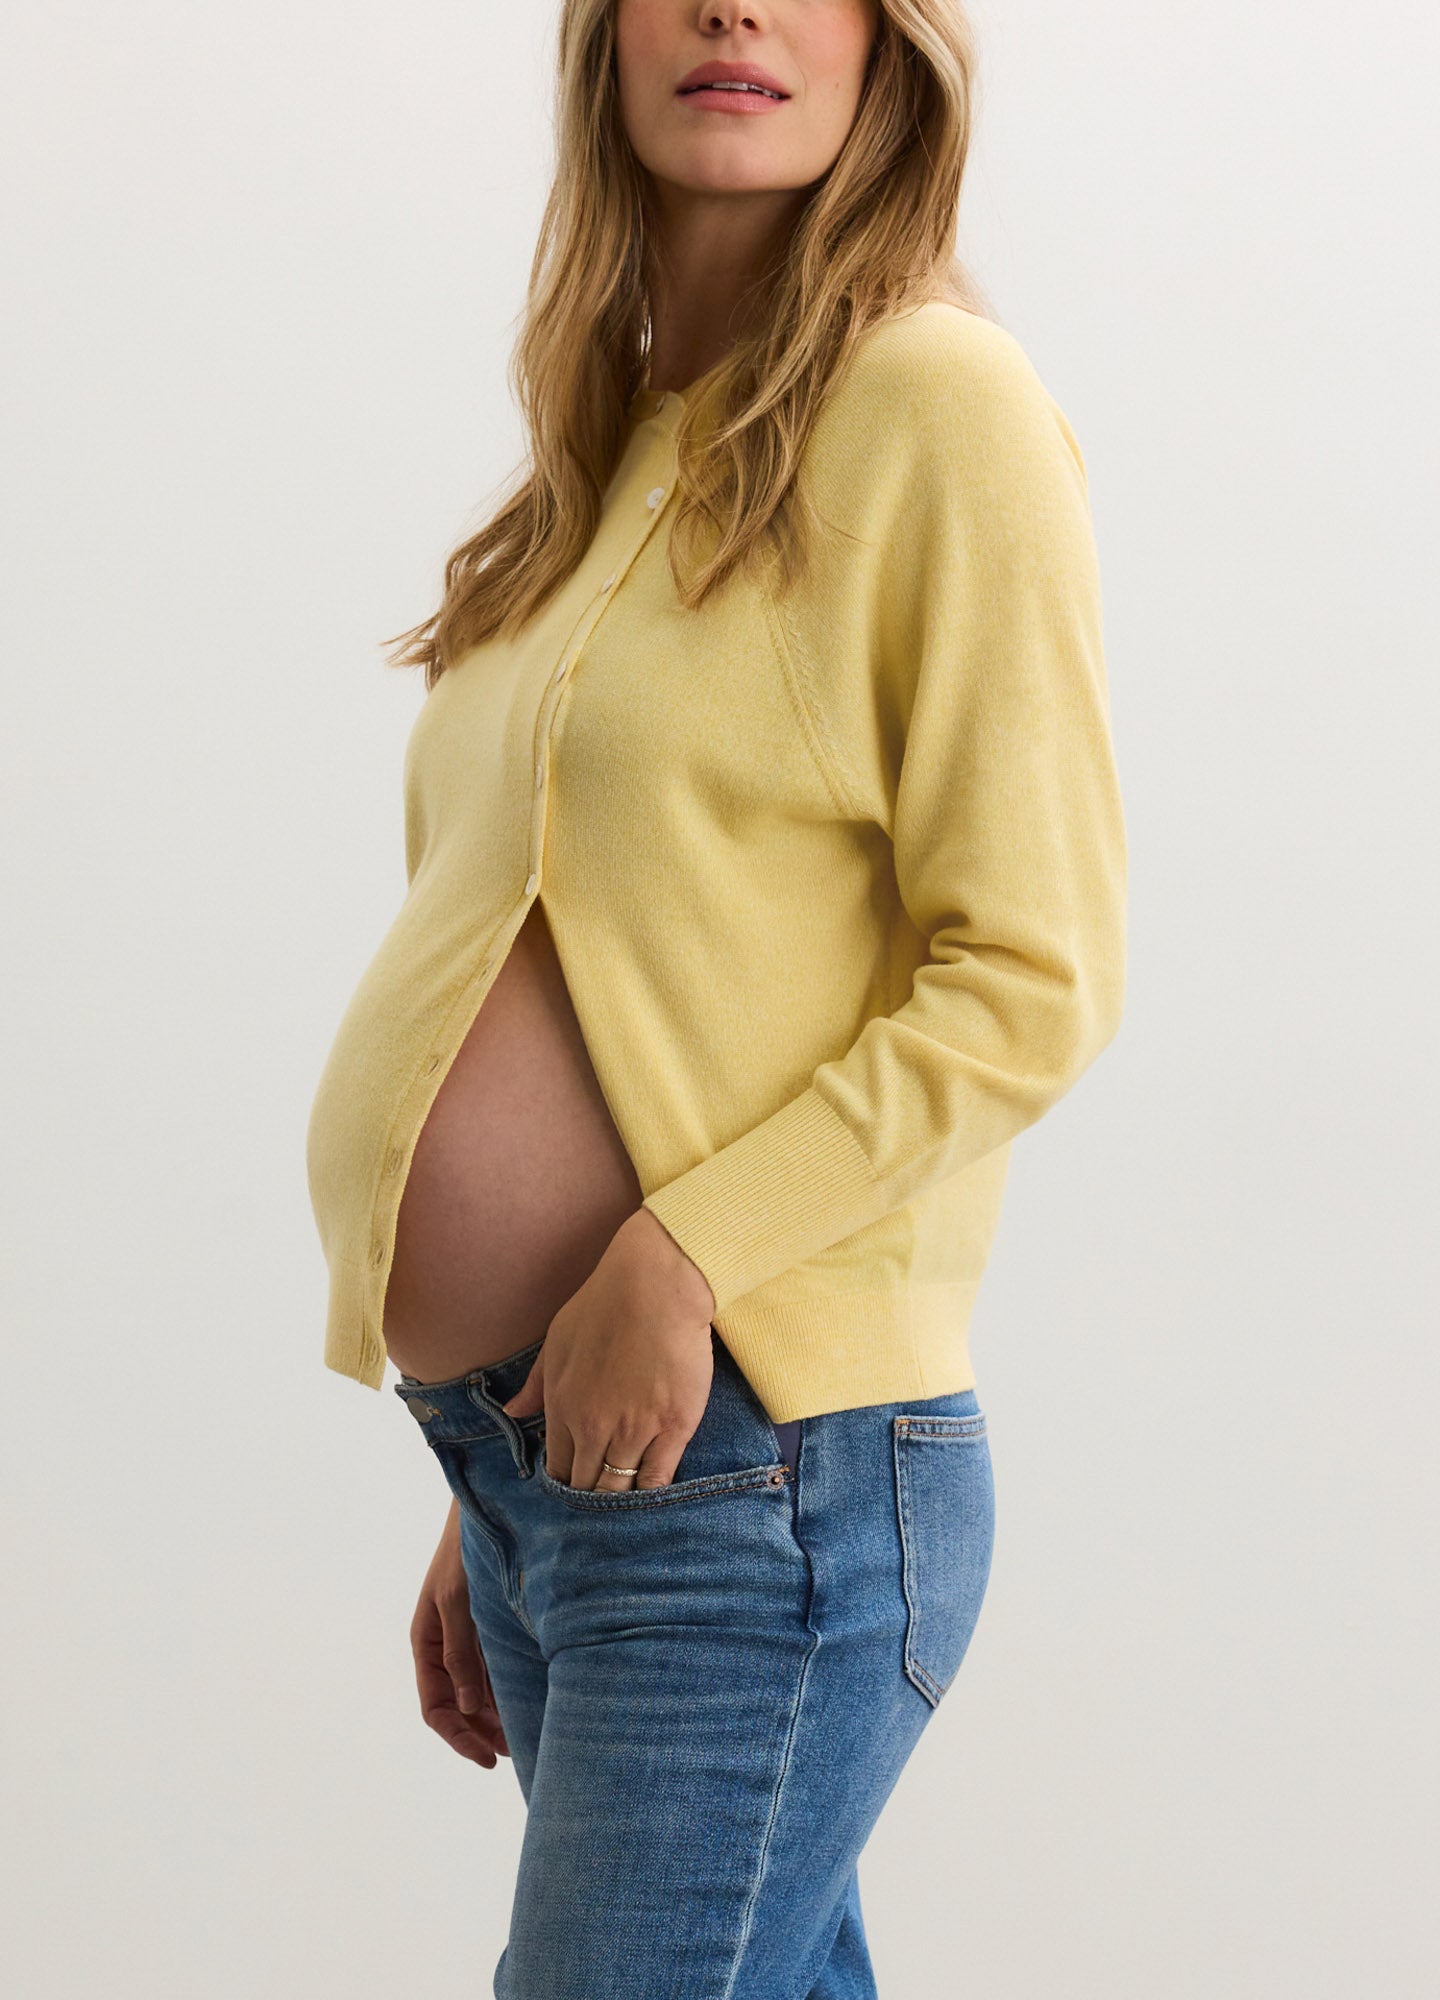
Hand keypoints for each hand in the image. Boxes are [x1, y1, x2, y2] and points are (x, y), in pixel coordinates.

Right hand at [410, 1496, 509, 1769]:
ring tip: (528, 1736)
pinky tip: (532, 1699)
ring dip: (498, 1715)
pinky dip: (508, 1689)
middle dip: (483, 1733)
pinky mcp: (491, 1624)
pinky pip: (495, 1669)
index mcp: (426, 1641)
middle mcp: (445, 1644)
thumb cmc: (466, 1549)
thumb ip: (462, 1651)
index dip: (459, 1737)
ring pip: (479, 1691)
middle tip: (516, 1754)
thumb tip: (469, 1707)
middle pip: (459, 1705)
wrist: (491, 1506)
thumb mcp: (459, 1600)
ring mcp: (468, 1635)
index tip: (488, 1758)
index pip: (436, 1707)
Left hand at [500, 1207, 716, 1491]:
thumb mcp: (557, 1340)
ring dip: (619, 1501)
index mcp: (561, 1406)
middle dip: (590, 1497)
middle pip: (586, 1485)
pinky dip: (652, 1495)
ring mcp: (634, 1429)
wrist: (657, 1285)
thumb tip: (513, 1413)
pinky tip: (653, 1498)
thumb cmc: (605, 1304)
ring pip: (619, 1488)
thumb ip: (535, 1384)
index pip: (557, 1467)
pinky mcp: (673, 1427)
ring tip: (625, 1509)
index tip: (577, 1486)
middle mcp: (593, 1425)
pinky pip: (657, 1480)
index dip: (566, 1483)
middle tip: (601, 1504)